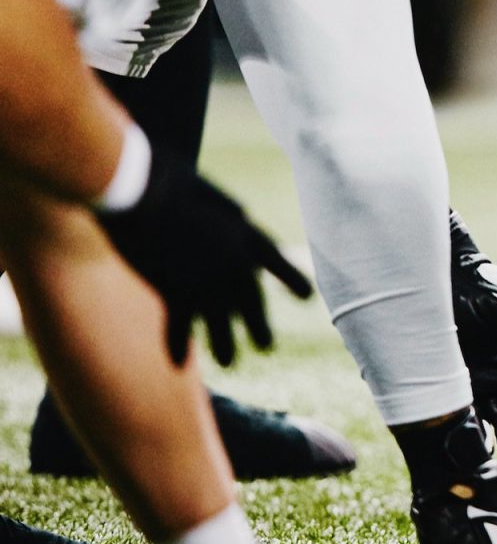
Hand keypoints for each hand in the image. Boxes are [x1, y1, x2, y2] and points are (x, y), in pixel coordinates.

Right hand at [98, 169, 312, 365]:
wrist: (140, 189)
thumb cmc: (167, 178)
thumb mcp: (210, 192)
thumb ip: (227, 212)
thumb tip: (239, 218)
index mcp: (246, 233)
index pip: (277, 263)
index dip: (292, 281)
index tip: (308, 298)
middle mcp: (236, 263)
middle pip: (252, 302)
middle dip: (258, 325)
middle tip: (266, 346)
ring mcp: (208, 281)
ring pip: (222, 324)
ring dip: (226, 346)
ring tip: (232, 362)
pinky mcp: (175, 292)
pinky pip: (180, 327)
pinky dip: (177, 346)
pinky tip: (180, 365)